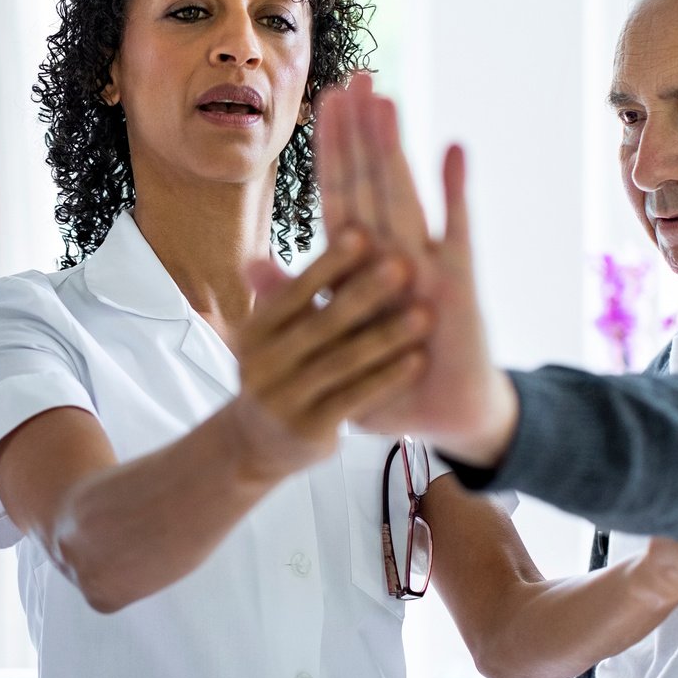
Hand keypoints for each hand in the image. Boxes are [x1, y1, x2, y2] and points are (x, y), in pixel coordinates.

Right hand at [221, 230, 429, 484]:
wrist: (256, 443)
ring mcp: (285, 401)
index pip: (294, 293)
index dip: (329, 264)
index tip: (363, 234)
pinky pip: (356, 397)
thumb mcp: (267, 338)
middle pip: (322, 324)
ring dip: (388, 336)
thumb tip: (256, 258)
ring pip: (344, 361)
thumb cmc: (277, 373)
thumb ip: (277, 298)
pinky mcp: (310, 430)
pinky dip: (388, 378)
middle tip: (404, 265)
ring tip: (425, 313)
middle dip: (365, 293)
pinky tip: (417, 360)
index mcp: (253, 334)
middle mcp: (262, 366)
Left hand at [313, 74, 517, 462]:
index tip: (324, 102)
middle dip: (360, 130)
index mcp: (361, 263)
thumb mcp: (329, 338)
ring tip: (385, 97)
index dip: (331, 150)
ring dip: (393, 146)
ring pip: (403, 192)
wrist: (442, 413)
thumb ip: (295, 299)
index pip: (340, 194)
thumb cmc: (386, 376)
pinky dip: (453, 190)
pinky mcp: (457, 281)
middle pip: (371, 179)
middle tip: (353, 76)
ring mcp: (427, 260)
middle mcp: (394, 251)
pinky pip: (455, 228)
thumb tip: (249, 264)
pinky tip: (451, 148)